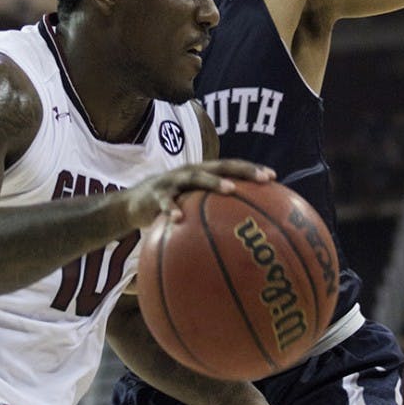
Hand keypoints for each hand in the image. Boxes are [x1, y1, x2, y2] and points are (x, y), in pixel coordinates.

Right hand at [126, 159, 275, 228]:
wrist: (130, 205)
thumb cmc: (169, 208)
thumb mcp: (190, 208)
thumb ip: (210, 214)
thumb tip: (238, 238)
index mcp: (202, 174)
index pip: (232, 167)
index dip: (252, 170)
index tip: (273, 177)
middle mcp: (190, 172)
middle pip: (221, 166)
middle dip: (243, 170)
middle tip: (263, 179)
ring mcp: (173, 181)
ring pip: (196, 177)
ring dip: (214, 182)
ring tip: (230, 189)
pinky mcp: (155, 194)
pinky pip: (166, 202)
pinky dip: (172, 209)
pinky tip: (179, 220)